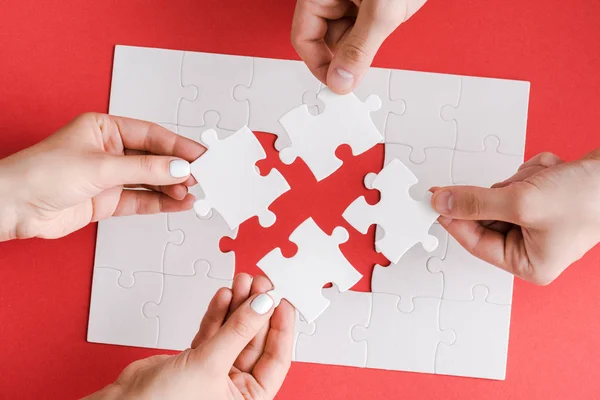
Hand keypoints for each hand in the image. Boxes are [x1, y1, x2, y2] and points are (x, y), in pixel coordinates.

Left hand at [0, 113, 204, 240]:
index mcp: (104, 128)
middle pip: (154, 158)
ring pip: (150, 181)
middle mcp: (109, 151)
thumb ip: (144, 170)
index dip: (178, 145)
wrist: (14, 208)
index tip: (201, 155)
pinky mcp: (107, 200)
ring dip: (172, 188)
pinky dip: (160, 203)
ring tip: (192, 193)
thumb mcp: (100, 167)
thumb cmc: (40, 174)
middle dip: (178, 168)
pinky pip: (141, 200)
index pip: (151, 135)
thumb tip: (177, 168)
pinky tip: (178, 203)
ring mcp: (109, 177)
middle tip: (203, 176)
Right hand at [86, 274, 294, 399]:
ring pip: (234, 333)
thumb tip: (263, 305)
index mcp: (249, 399)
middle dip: (256, 310)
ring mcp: (216, 371)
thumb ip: (238, 331)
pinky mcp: (197, 359)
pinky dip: (218, 314)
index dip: (281, 328)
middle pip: (254, 341)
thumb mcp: (210, 365)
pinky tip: (225, 296)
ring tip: (243, 282)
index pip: (276, 359)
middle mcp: (235, 387)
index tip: (283, 301)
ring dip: (238, 307)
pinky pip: (214, 332)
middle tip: (260, 284)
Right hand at [291, 0, 425, 93]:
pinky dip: (378, 27)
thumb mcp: (381, 11)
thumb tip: (341, 80)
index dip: (319, 65)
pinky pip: (364, 22)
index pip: (304, 38)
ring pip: (347, 32)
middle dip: (348, 49)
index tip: (337, 83)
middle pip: (325, 38)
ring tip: (387, 18)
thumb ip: (360, 49)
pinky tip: (392, 13)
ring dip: (367, 38)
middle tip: (367, 55)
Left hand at [431, 149, 599, 284]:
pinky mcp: (542, 203)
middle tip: (515, 185)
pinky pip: (517, 185)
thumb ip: (475, 203)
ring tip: (544, 180)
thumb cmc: (587, 199)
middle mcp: (531, 248)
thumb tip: (442, 204)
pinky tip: (551, 173)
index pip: (474, 242)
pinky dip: (529, 174)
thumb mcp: (522, 202)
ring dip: (518, 181)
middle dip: (501, 194)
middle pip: (486, 217)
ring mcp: (537, 224)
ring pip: (500, 196)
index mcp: (528, 263)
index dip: (454, 219)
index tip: (435, 201)